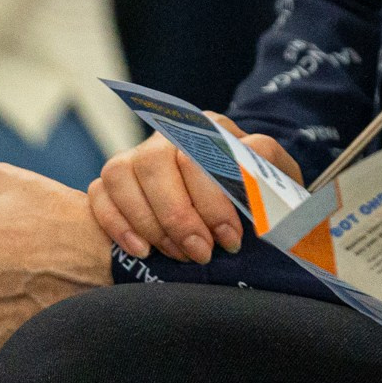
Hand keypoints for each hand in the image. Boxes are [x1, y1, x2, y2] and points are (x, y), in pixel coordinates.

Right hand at [87, 116, 293, 262]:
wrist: (237, 202)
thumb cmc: (259, 197)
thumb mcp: (280, 189)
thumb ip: (276, 191)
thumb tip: (266, 206)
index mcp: (213, 128)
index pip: (206, 151)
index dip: (216, 200)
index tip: (233, 240)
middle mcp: (171, 133)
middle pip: (159, 161)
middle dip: (179, 215)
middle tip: (202, 252)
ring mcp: (139, 154)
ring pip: (125, 174)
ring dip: (150, 221)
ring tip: (178, 254)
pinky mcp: (115, 179)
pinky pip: (101, 192)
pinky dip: (117, 223)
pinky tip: (141, 250)